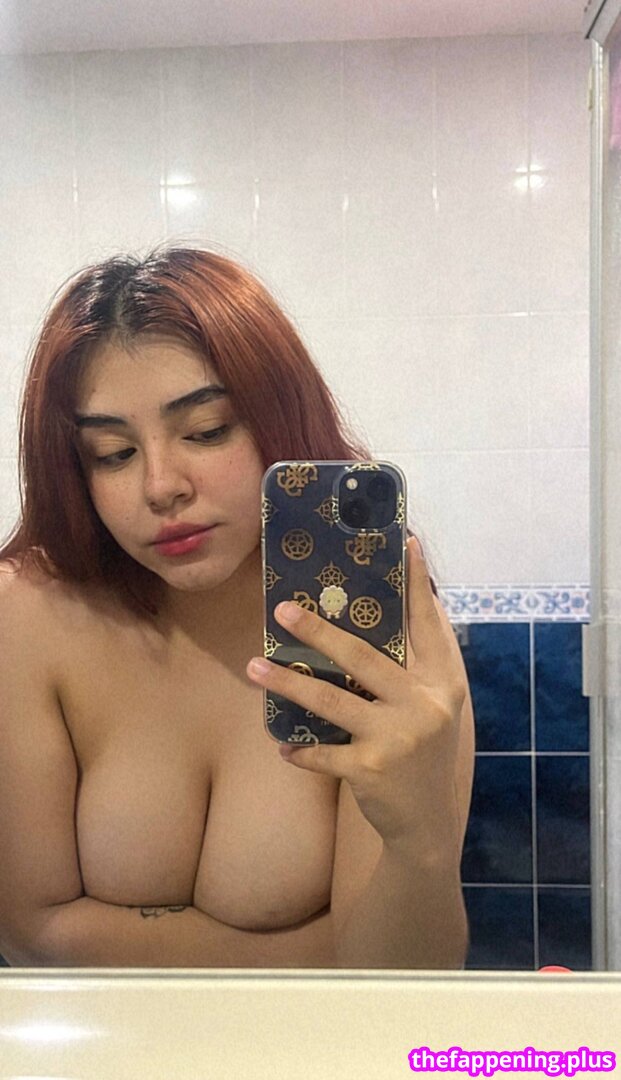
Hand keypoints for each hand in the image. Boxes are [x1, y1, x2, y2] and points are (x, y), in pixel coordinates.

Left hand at [246, 537, 466, 850]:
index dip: (417, 585)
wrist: (430, 826)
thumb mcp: (435, 709)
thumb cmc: (424, 755)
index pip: (428, 625)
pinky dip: (300, 751)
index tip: (406, 543)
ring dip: (287, 683)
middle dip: (319, 631)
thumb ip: (417, 669)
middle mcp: (425, 705)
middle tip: (282, 609)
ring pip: (331, 700)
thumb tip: (389, 615)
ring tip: (254, 667)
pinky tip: (282, 746)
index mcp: (444, 684)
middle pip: (363, 657)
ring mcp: (397, 738)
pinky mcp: (371, 769)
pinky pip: (322, 753)